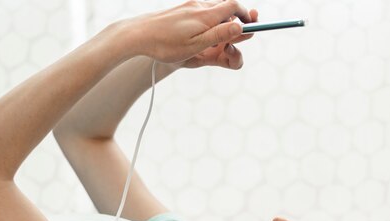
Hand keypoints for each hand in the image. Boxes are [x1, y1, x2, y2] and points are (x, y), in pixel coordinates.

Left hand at [130, 0, 253, 63]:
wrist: (138, 34)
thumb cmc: (165, 45)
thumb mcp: (195, 46)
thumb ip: (219, 35)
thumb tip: (241, 26)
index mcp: (206, 15)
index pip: (234, 6)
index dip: (246, 15)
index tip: (252, 26)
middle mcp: (199, 6)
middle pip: (226, 6)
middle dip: (236, 19)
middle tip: (240, 33)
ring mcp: (189, 6)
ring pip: (214, 9)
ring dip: (223, 21)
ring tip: (221, 38)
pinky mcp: (181, 9)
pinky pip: (202, 12)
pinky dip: (209, 21)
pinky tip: (202, 34)